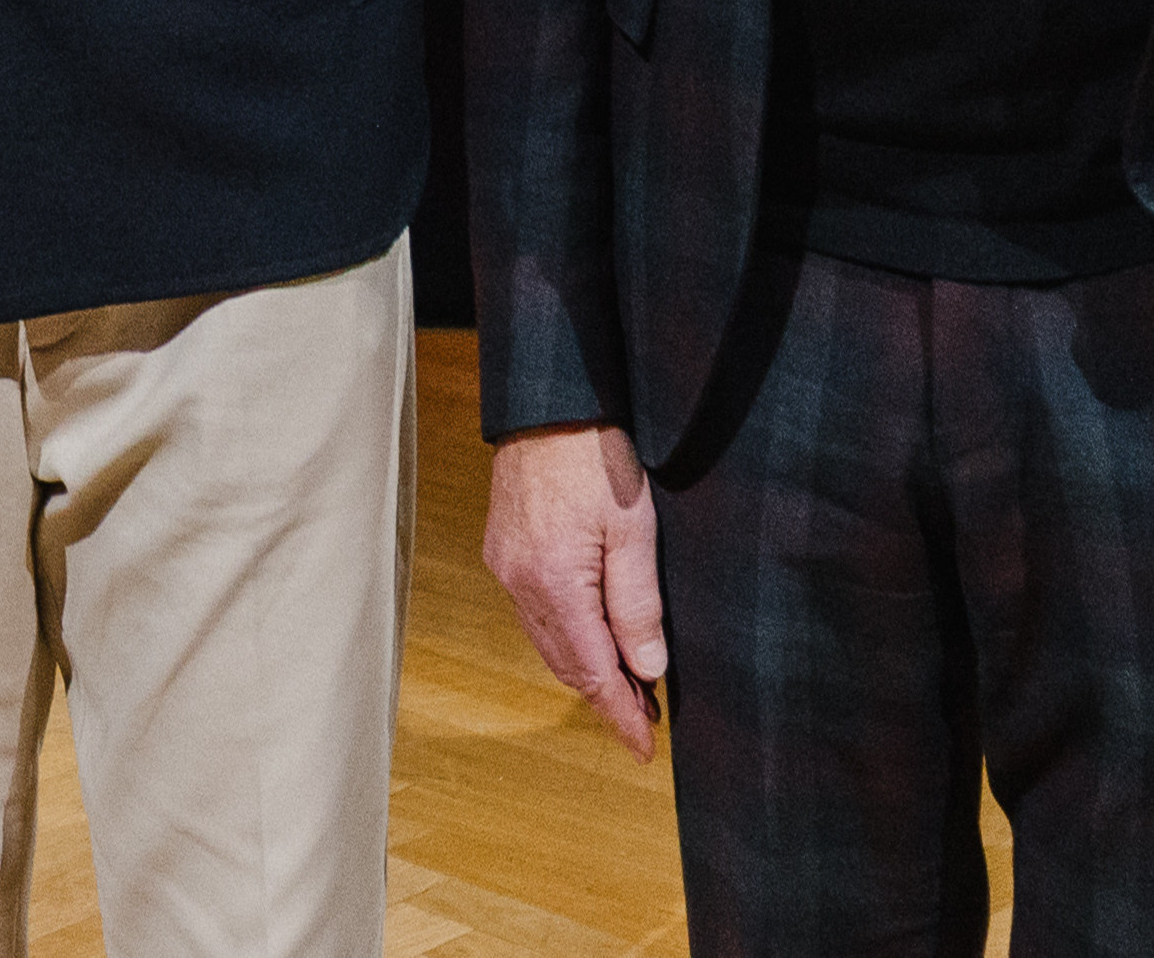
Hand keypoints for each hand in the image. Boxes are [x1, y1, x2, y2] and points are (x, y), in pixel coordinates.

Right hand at [484, 421, 669, 759]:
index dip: (621, 716)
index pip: (592, 673)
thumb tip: (647, 670)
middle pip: (566, 664)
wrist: (549, 405)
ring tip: (630, 687)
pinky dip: (567, 638)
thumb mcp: (635, 531)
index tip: (644, 749)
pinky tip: (593, 638)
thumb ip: (638, 606)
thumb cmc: (596, 456)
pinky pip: (536, 614)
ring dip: (587, 670)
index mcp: (553, 583)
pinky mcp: (505, 549)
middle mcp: (519, 582)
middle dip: (607, 699)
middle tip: (648, 722)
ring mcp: (506, 566)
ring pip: (548, 642)